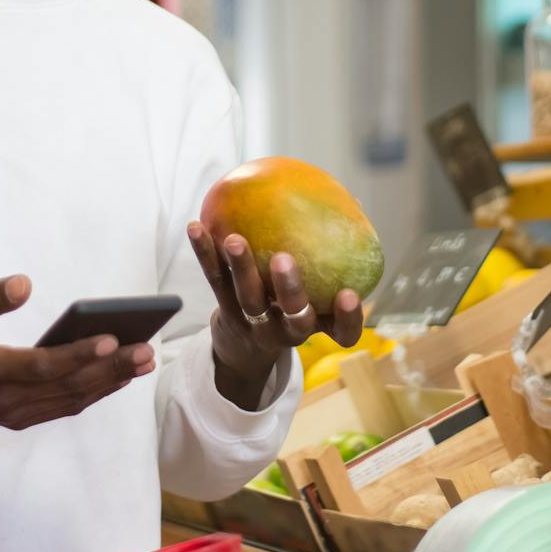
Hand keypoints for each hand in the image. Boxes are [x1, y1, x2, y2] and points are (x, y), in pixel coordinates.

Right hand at [0, 276, 151, 427]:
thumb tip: (25, 283)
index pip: (41, 366)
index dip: (78, 355)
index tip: (112, 339)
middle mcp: (4, 399)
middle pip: (66, 387)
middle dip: (110, 369)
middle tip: (147, 350)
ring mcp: (13, 413)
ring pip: (71, 400)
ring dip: (110, 383)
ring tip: (144, 361)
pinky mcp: (19, 417)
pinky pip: (63, 407)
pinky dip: (94, 393)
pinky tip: (119, 376)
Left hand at [187, 223, 364, 409]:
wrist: (245, 347)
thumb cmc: (293, 304)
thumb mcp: (318, 291)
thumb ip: (335, 252)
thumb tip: (355, 204)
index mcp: (318, 324)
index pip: (343, 332)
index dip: (348, 318)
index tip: (349, 295)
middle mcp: (288, 330)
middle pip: (292, 316)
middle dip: (289, 289)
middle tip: (284, 259)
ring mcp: (255, 324)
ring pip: (249, 298)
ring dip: (241, 268)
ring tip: (234, 240)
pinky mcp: (225, 312)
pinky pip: (216, 280)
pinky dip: (205, 253)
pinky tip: (196, 226)